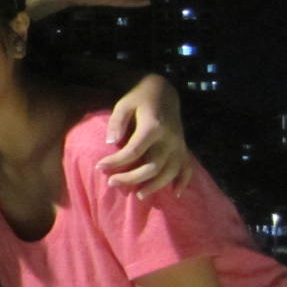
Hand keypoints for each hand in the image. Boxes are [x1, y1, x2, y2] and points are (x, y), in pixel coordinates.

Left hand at [99, 74, 192, 196]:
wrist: (163, 91)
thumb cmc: (139, 98)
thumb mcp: (123, 104)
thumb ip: (117, 123)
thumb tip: (111, 143)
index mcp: (153, 127)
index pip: (133, 151)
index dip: (116, 161)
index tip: (100, 167)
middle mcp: (169, 139)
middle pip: (152, 167)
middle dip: (131, 178)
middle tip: (112, 183)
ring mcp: (179, 145)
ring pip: (169, 173)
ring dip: (154, 186)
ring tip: (138, 194)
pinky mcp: (183, 148)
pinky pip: (187, 168)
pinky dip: (183, 181)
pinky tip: (175, 192)